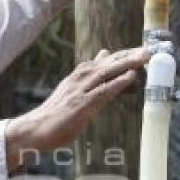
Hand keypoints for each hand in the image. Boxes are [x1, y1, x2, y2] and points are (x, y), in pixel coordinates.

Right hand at [5, 46, 150, 170]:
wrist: (32, 130)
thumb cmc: (52, 116)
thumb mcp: (70, 96)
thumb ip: (85, 84)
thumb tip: (97, 69)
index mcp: (77, 78)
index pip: (102, 62)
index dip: (121, 56)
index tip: (137, 51)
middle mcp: (78, 80)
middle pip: (107, 63)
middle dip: (128, 55)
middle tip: (147, 50)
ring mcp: (79, 91)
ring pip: (106, 72)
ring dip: (127, 63)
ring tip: (144, 56)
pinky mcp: (80, 104)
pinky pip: (102, 91)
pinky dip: (118, 82)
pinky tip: (131, 77)